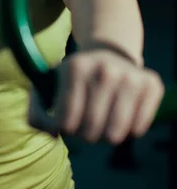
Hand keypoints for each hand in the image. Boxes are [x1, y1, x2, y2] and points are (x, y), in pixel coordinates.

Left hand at [28, 50, 164, 144]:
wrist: (109, 52)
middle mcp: (104, 70)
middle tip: (87, 125)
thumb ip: (37, 112)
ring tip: (104, 124)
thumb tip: (51, 133)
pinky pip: (138, 129)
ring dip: (106, 136)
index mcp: (76, 67)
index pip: (65, 123)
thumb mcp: (52, 83)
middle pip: (89, 131)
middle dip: (85, 136)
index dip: (64, 130)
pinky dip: (129, 131)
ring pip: (114, 134)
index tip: (67, 122)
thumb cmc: (77, 77)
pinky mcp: (151, 84)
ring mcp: (130, 76)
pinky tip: (124, 117)